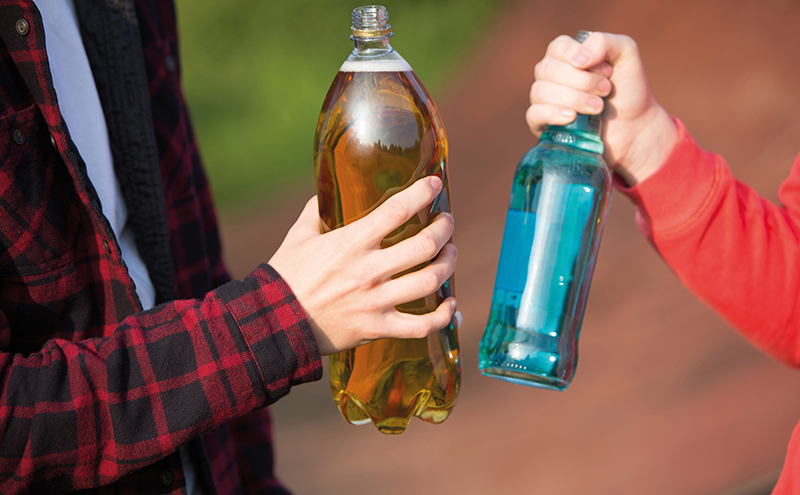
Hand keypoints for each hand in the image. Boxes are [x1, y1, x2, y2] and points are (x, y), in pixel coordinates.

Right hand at [268, 176, 456, 354]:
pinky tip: (450, 303)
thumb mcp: (298, 236)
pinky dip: (443, 315)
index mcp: (351, 243)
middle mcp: (369, 270)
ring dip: (447, 264)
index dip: (422, 193)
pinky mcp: (378, 328)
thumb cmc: (286, 276)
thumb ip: (315, 211)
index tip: (435, 184)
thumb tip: (325, 192)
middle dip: (443, 229)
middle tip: (445, 222)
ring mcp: (376, 301)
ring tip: (449, 253)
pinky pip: (422, 325)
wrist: (274, 323)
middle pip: (424, 245)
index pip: (397, 210)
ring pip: (430, 281)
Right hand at [526, 32, 678, 184]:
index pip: (558, 47)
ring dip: (574, 99)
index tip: (608, 71)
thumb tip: (577, 60)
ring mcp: (543, 99)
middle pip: (549, 70)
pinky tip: (572, 117)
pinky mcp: (542, 123)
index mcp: (565, 54)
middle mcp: (550, 74)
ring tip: (598, 107)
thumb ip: (604, 42)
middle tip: (606, 90)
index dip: (582, 58)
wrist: (634, 126)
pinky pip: (533, 114)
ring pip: (541, 91)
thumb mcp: (626, 54)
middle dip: (582, 81)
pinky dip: (552, 114)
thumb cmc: (628, 89)